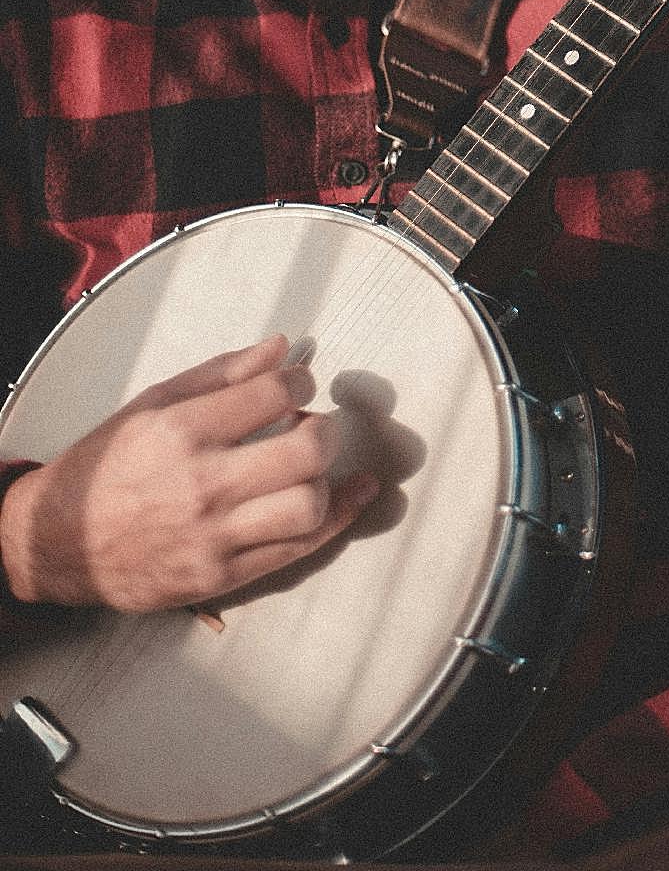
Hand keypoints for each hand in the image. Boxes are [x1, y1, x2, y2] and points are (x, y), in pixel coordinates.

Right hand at [0, 335, 377, 611]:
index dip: (300, 381)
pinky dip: (338, 519)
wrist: (56, 542)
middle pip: (306, 451)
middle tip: (313, 424)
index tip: (298, 384)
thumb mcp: (153, 403)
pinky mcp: (221, 576)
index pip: (274, 393)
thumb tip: (282, 347)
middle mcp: (202, 484)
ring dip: (328, 478)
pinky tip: (356, 495)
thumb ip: (221, 374)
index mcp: (182, 431)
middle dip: (325, 429)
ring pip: (309, 506)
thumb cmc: (105, 465)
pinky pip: (298, 550)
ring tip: (313, 466)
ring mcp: (213, 536)